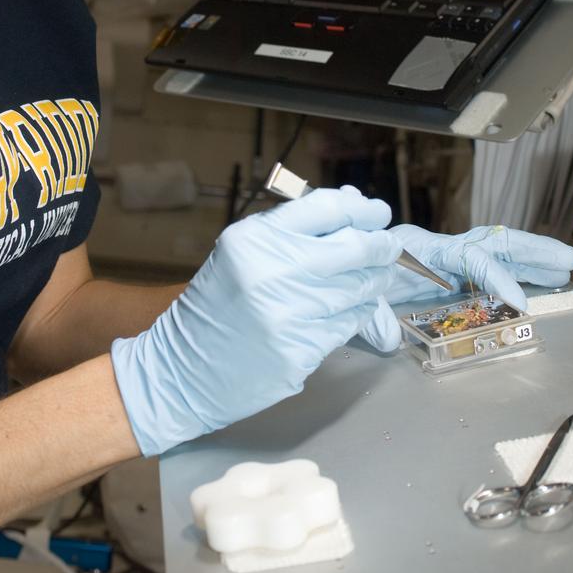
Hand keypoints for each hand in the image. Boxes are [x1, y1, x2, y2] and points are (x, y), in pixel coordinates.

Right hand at [111, 187, 400, 455]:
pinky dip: (356, 315)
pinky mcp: (300, 351)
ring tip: (373, 279)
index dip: (361, 209)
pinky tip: (351, 311)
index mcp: (254, 239)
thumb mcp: (242, 253)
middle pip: (353, 247)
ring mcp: (288, 314)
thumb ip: (291, 230)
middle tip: (388, 247)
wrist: (184, 369)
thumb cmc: (218, 306)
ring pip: (359, 289)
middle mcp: (271, 271)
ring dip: (372, 283)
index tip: (377, 213)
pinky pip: (348, 324)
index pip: (326, 208)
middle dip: (380, 246)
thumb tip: (350, 203)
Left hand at [358, 223, 572, 352]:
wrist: (332, 262)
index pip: (468, 257)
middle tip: (566, 259)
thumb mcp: (353, 294)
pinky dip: (510, 273)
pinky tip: (532, 282)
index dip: (497, 278)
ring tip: (563, 267)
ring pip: (492, 252)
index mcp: (418, 249)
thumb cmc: (343, 274)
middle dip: (530, 249)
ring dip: (528, 258)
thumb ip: (370, 315)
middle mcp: (435, 249)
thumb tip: (390, 340)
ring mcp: (441, 260)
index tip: (520, 302)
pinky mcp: (442, 273)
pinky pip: (482, 269)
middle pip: (491, 241)